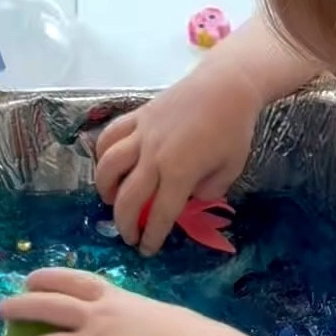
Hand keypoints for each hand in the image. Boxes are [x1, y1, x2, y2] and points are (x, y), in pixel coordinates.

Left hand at [0, 269, 189, 335]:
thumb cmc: (185, 334)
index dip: (47, 278)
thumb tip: (141, 329)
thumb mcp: (156, 315)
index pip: (72, 281)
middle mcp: (96, 316)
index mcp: (113, 297)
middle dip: (20, 306)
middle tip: (0, 311)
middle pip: (48, 306)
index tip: (29, 280)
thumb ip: (139, 319)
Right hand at [93, 64, 257, 254]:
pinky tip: (108, 165)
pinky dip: (102, 154)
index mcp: (179, 172)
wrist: (226, 86)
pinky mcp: (136, 117)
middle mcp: (154, 156)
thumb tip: (189, 198)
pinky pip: (109, 137)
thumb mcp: (231, 168)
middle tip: (128, 236)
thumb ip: (209, 190)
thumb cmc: (233, 129)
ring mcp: (142, 134)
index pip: (159, 214)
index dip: (151, 237)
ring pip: (108, 167)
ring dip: (105, 189)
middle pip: (128, 198)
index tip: (147, 249)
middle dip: (124, 224)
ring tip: (111, 201)